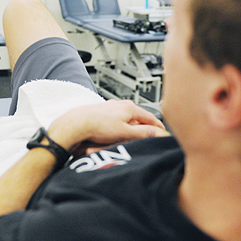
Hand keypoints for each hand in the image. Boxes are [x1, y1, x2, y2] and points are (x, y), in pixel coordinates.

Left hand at [48, 100, 168, 154]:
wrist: (77, 124)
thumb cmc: (98, 127)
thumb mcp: (125, 132)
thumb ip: (142, 132)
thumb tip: (156, 132)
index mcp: (130, 108)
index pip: (151, 117)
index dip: (158, 127)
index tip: (163, 133)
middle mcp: (121, 104)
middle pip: (139, 116)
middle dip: (145, 126)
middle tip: (149, 136)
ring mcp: (111, 107)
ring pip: (127, 118)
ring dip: (132, 126)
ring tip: (132, 136)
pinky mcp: (103, 111)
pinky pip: (117, 119)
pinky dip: (121, 125)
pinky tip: (116, 133)